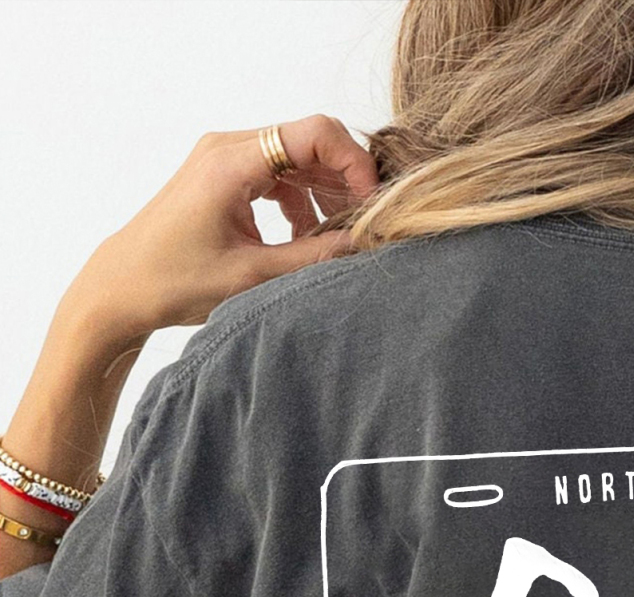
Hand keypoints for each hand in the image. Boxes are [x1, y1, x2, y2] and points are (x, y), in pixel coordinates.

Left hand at [57, 115, 378, 361]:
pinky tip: (304, 239)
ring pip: (296, 159)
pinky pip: (277, 174)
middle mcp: (228, 147)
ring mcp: (224, 157)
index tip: (370, 204)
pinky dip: (299, 202)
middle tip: (363, 226)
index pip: (313, 134)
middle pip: (308, 142)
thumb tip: (364, 243)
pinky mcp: (223, 174)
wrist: (123, 286)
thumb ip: (314, 256)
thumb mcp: (254, 276)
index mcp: (232, 162)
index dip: (353, 164)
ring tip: (333, 241)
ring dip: (323, 195)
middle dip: (344, 181)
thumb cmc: (175, 281)